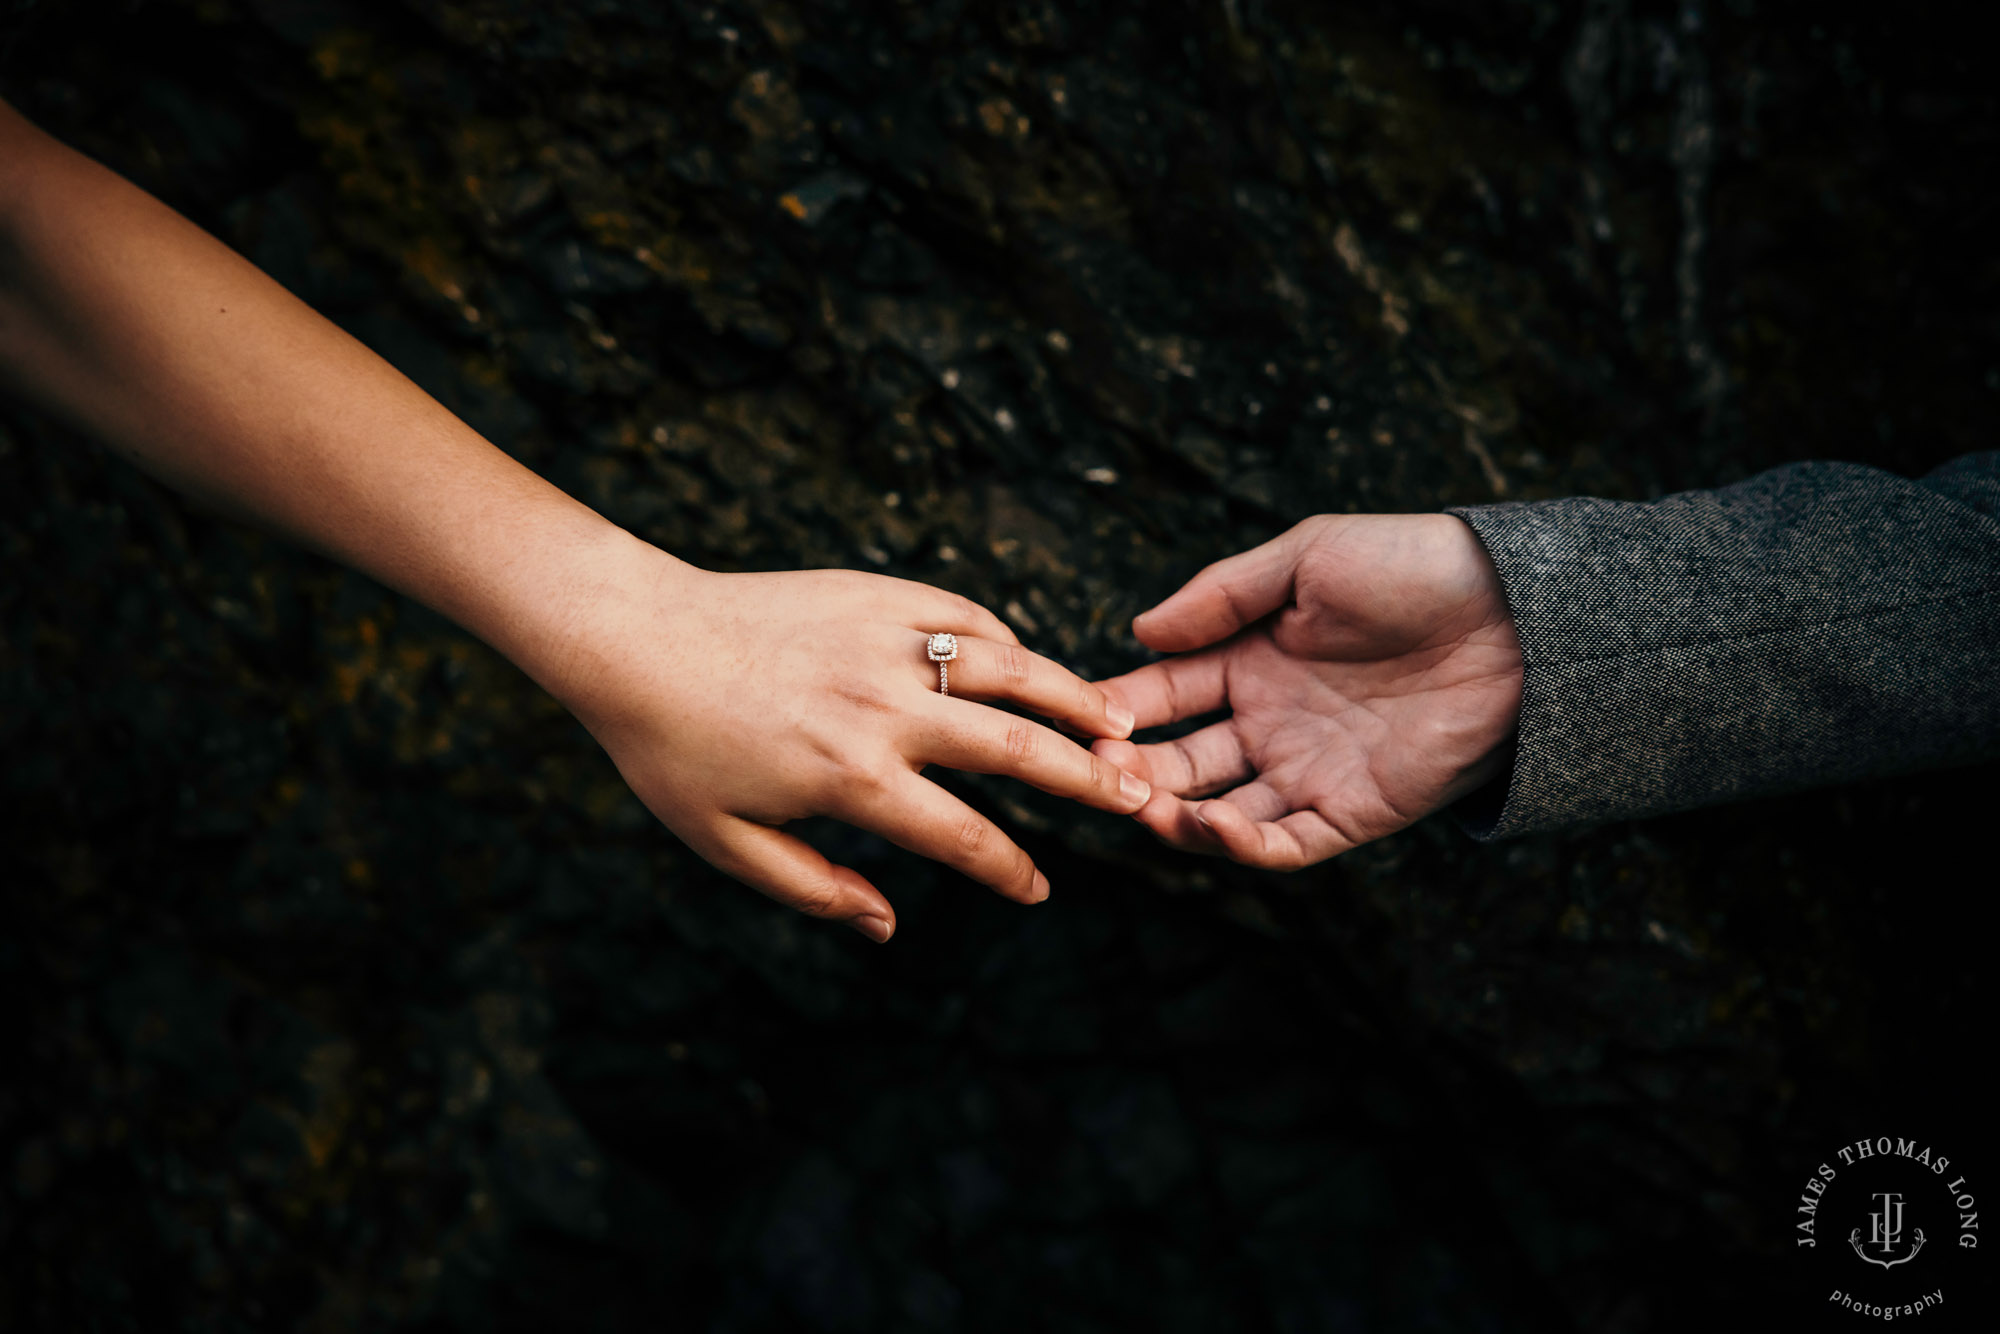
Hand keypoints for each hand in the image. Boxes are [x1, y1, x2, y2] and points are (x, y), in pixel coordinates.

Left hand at [547, 543, 1149, 940]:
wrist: (635, 635)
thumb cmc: (672, 749)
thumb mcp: (725, 843)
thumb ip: (814, 889)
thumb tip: (888, 925)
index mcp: (852, 779)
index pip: (963, 838)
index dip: (1011, 872)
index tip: (1037, 890)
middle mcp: (884, 709)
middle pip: (1016, 748)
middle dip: (1086, 780)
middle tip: (1135, 797)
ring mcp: (885, 642)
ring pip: (1010, 668)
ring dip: (1073, 698)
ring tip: (1120, 721)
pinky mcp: (877, 594)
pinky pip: (965, 616)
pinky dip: (1008, 643)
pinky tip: (1031, 666)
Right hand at [1092, 514, 1522, 868]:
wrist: (1517, 615)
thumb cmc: (1414, 568)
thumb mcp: (1307, 557)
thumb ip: (1221, 596)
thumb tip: (1139, 633)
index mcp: (1250, 659)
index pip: (1163, 692)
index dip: (1118, 706)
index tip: (1077, 713)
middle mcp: (1271, 721)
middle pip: (1179, 761)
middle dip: (1131, 770)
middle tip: (1095, 771)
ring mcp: (1310, 769)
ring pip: (1220, 813)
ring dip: (1174, 816)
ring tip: (1140, 805)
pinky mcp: (1355, 809)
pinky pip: (1286, 842)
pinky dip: (1242, 845)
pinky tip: (1210, 826)